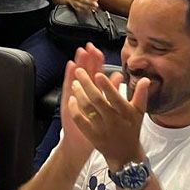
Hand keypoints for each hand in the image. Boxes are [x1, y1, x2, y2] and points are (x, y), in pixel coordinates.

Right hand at [59, 45, 106, 160]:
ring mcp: (74, 96)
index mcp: (93, 91)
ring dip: (78, 64)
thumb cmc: (96, 126)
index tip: (98, 49)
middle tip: (88, 46)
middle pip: (85, 71)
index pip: (96, 72)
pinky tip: (71, 67)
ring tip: (80, 52)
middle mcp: (83, 92)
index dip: (97, 61)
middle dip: (87, 59)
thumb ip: (112, 90)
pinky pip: (68, 87)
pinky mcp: (68, 101)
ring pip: (76, 76)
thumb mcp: (107, 108)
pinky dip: (69, 76)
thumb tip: (120, 75)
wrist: (81, 142)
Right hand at [65, 0, 98, 13]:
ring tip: (95, 7)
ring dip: (89, 7)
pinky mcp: (74, 6)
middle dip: (90, 3)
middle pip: (83, 0)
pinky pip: (80, 9)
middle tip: (96, 4)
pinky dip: (86, 10)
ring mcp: (73, 2)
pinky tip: (91, 10)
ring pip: (81, 5)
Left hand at [69, 62, 149, 170]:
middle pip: (97, 100)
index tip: (98, 74)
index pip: (115, 97)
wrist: (125, 155)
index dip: (106, 86)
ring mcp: (101, 128)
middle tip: (79, 71)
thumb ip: (141, 94)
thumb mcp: (139, 112)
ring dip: (79, 94)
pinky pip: (80, 121)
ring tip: (74, 83)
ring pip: (87, 109)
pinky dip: (75, 110)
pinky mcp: (91, 135)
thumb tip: (145, 79)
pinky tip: (71, 99)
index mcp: (125, 113)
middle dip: (87, 84)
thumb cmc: (132, 129)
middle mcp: (113, 120)